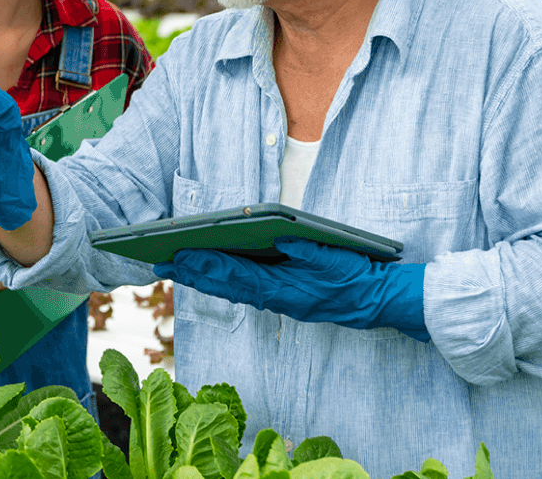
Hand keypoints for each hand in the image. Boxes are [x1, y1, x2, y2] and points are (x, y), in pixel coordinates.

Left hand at [154, 238, 428, 341]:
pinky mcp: (284, 298)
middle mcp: (278, 298)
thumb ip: (310, 251)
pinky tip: (209, 276)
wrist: (380, 302)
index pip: (238, 277)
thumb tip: (282, 238)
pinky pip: (246, 292)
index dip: (208, 266)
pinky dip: (223, 284)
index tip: (182, 256)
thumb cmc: (359, 278)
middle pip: (228, 287)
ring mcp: (280, 301)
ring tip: (175, 269)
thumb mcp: (339, 260)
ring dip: (203, 280)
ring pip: (233, 291)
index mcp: (287, 289)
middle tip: (161, 265)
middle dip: (194, 275)